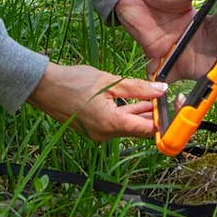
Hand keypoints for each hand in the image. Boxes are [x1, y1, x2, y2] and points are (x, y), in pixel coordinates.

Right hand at [26, 62, 163, 141]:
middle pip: (138, 129)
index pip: (147, 130)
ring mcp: (98, 134)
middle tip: (165, 99)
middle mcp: (105, 135)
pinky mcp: (93, 129)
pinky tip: (134, 101)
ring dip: (140, 113)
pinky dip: (126, 114)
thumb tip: (161, 90)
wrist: (44, 87)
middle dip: (153, 115)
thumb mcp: (110, 81)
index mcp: (111, 124)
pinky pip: (116, 124)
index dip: (163, 121)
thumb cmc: (74, 81)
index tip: (172, 108)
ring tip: (151, 97)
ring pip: (127, 126)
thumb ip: (138, 88)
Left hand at [115, 0, 216, 78]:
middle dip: (216, 68)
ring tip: (205, 85)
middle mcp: (190, 38)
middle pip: (207, 58)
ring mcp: (173, 48)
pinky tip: (171, 94)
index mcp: (202, 23)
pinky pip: (161, 70)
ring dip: (194, 78)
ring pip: (187, 69)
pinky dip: (163, 78)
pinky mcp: (156, 54)